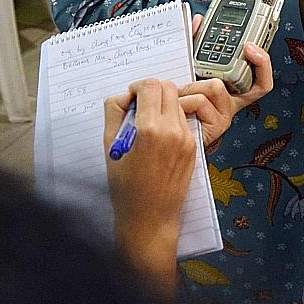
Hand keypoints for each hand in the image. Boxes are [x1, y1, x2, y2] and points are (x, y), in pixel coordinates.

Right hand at [104, 78, 198, 288]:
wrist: (150, 218)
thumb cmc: (125, 187)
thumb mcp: (110, 148)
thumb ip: (114, 114)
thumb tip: (124, 96)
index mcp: (150, 129)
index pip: (151, 85)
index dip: (137, 87)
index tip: (130, 99)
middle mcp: (172, 130)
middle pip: (168, 88)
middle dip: (152, 91)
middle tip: (139, 108)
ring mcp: (186, 138)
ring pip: (177, 103)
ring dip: (163, 105)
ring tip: (147, 125)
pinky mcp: (193, 146)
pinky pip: (183, 121)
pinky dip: (171, 120)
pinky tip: (158, 138)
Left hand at [179, 20, 273, 148]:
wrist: (163, 132)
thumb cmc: (178, 100)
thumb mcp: (190, 68)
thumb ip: (196, 44)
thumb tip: (198, 20)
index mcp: (232, 89)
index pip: (261, 79)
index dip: (263, 63)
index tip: (250, 47)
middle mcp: (233, 103)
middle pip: (235, 78)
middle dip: (208, 73)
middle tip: (192, 74)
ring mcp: (225, 117)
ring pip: (214, 86)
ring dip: (190, 88)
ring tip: (179, 97)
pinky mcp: (215, 127)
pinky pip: (201, 102)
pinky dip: (185, 101)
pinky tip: (178, 108)